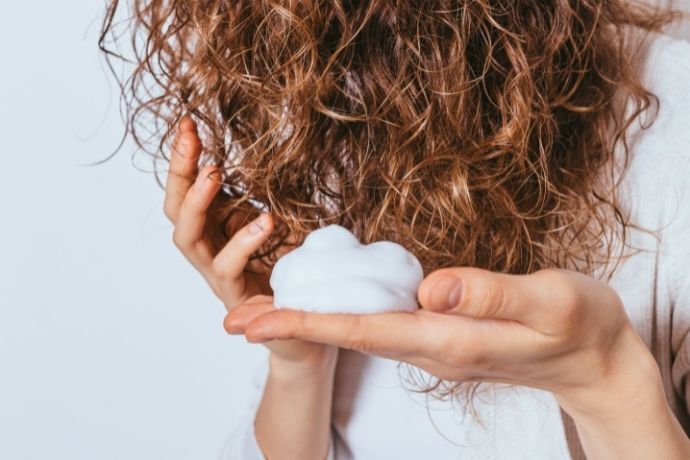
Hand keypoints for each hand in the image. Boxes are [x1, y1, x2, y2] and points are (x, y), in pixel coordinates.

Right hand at [164, 116, 334, 368]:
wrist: (306, 332)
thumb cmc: (293, 274)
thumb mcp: (278, 227)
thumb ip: (261, 201)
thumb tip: (263, 158)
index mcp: (216, 230)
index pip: (187, 191)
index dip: (184, 159)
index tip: (189, 123)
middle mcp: (209, 253)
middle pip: (176, 212)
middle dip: (180, 173)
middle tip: (192, 141)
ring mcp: (219, 278)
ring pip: (188, 241)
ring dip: (197, 205)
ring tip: (213, 174)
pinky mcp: (238, 302)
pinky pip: (229, 271)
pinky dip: (243, 244)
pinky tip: (265, 220)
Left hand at [227, 267, 661, 418]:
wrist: (593, 357)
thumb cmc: (578, 327)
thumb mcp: (549, 302)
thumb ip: (492, 294)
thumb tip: (431, 286)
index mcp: (446, 338)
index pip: (362, 331)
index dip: (306, 324)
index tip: (258, 320)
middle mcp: (430, 346)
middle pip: (346, 336)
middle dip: (290, 327)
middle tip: (235, 319)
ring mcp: (435, 343)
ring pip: (359, 332)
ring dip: (310, 322)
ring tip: (264, 312)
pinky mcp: (443, 333)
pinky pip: (380, 324)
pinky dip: (343, 316)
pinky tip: (328, 305)